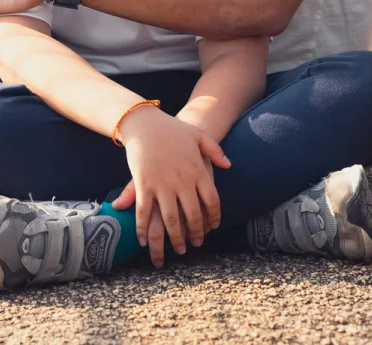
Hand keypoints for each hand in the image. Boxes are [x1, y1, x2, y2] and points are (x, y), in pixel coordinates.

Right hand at [110, 108, 229, 266]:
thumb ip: (214, 151)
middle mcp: (182, 181)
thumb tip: (228, 166)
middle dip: (195, 234)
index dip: (213, 218)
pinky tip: (144, 240)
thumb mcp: (198, 135)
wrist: (145, 122)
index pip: (212, 201)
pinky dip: (143, 228)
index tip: (211, 228)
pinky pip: (144, 212)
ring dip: (173, 238)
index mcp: (198, 171)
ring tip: (177, 249)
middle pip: (192, 216)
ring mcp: (162, 184)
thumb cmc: (172, 128)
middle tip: (195, 245)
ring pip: (170, 220)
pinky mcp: (143, 184)